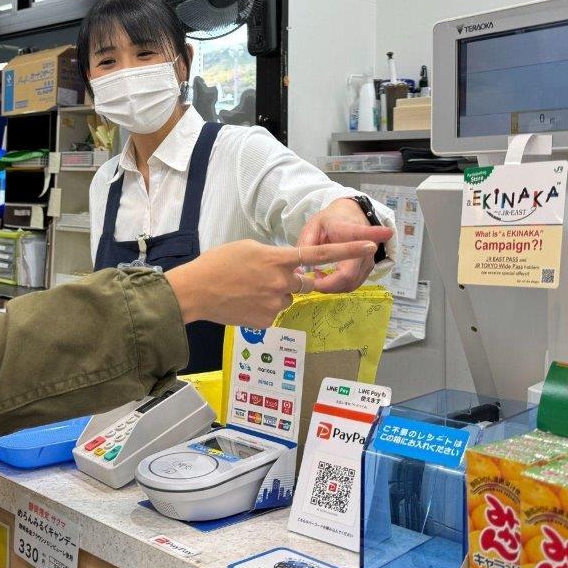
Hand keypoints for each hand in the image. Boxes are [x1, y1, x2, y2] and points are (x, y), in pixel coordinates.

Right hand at [165, 238, 379, 328]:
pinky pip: (273, 313)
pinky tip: (243, 303)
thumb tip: (285, 266)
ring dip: (275, 295)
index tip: (371, 246)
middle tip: (265, 277)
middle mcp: (282, 282)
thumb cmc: (218, 264)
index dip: (349, 250)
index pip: (321, 255)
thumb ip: (273, 256)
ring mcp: (275, 304)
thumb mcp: (248, 248)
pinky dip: (262, 308)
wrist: (196, 291)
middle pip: (304, 282)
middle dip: (293, 280)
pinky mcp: (267, 321)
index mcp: (278, 259)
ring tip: (247, 290)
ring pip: (287, 299)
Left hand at [297, 198, 393, 293]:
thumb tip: (298, 270)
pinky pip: (353, 284)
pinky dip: (338, 286)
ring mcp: (369, 260)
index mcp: (350, 229)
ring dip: (332, 287)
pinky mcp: (368, 269)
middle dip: (327, 285)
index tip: (386, 232)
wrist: (349, 219)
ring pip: (351, 284)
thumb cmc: (330, 222)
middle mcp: (365, 247)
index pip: (363, 232)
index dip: (373, 234)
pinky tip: (326, 276)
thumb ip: (305, 244)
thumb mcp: (313, 225)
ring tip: (317, 275)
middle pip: (349, 275)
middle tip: (311, 279)